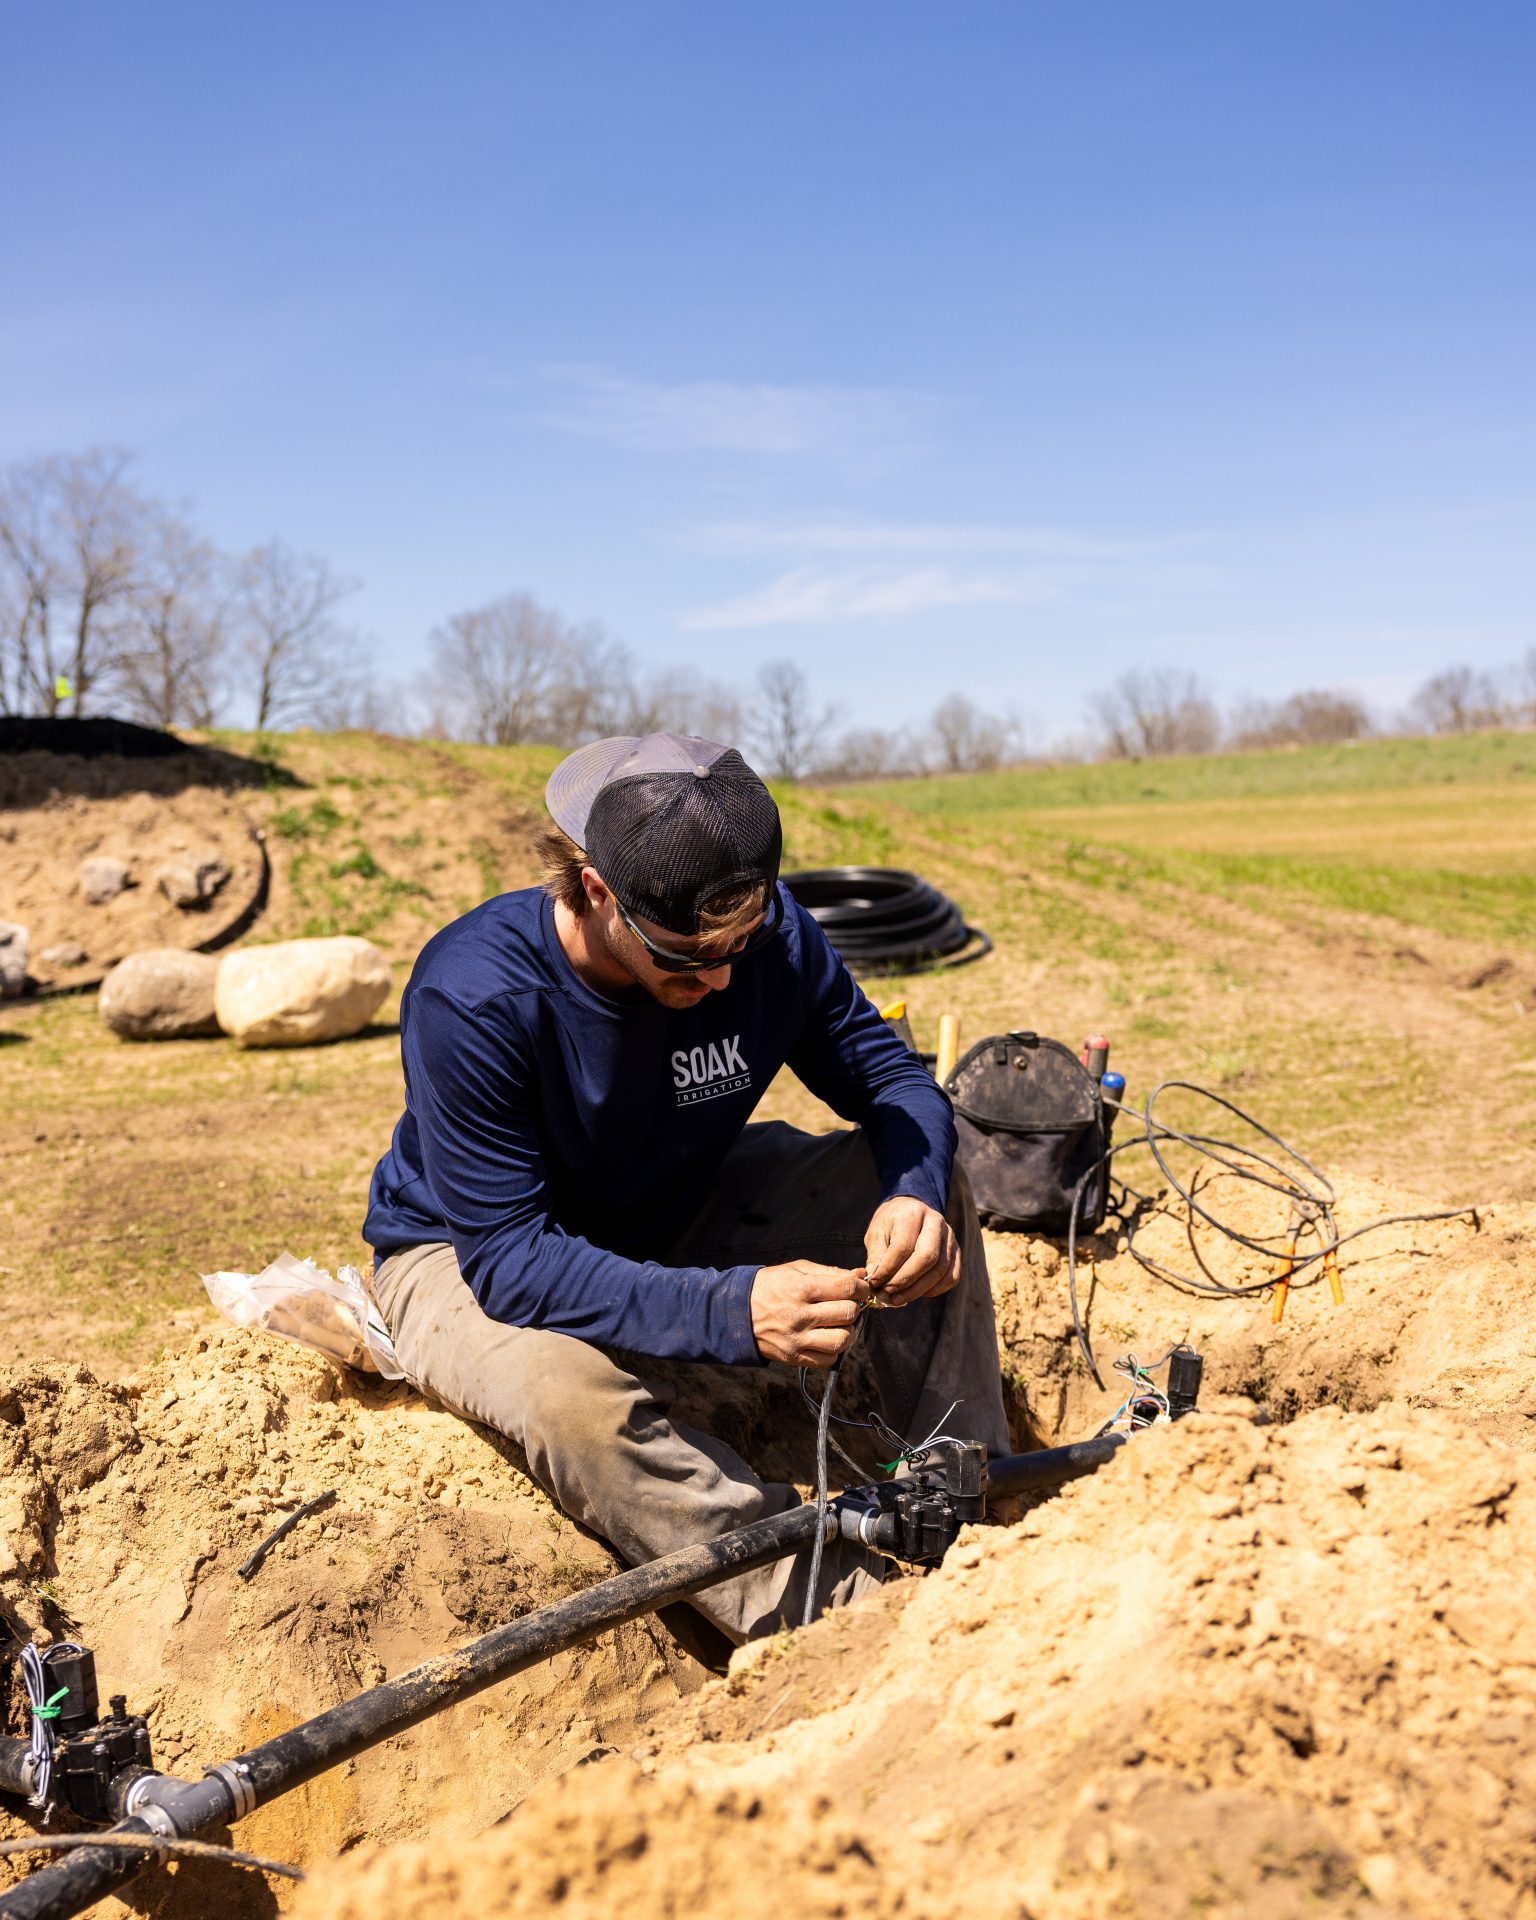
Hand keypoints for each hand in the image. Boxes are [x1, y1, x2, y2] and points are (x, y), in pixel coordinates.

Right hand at [751, 1260, 870, 1367]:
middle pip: (847, 1314)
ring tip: (838, 1323)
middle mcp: (800, 1315)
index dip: (861, 1288)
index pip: (846, 1288)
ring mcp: (797, 1339)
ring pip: (842, 1340)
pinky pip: (828, 1360)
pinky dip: (834, 1350)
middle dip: (854, 1307)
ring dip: (847, 1330)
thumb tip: (860, 1275)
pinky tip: (826, 1337)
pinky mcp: (794, 1357)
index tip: (860, 1289)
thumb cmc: (770, 1286)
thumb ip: (830, 1272)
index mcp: (800, 1289)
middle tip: (847, 1304)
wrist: (738, 1312)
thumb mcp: (796, 1270)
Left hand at [863, 1197, 959, 1304]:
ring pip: (940, 1270)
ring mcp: (950, 1237)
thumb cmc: (891, 1223)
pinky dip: (934, 1290)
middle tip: (887, 1292)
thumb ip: (876, 1256)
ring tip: (897, 1298)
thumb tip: (875, 1281)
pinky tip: (916, 1293)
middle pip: (927, 1257)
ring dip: (917, 1289)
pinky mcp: (956, 1251)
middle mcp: (936, 1222)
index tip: (874, 1282)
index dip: (888, 1268)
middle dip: (905, 1280)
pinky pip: (951, 1276)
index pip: (903, 1246)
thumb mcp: (876, 1233)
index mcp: (913, 1213)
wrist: (910, 1210)